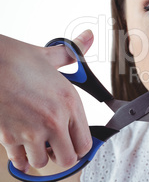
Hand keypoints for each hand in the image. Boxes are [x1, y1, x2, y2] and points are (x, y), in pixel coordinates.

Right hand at [0, 30, 93, 172]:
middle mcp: (54, 120)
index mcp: (70, 102)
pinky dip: (20, 159)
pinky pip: (19, 160)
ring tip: (39, 143)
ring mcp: (31, 131)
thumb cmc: (17, 59)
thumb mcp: (51, 56)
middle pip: (68, 159)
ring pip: (42, 162)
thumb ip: (75, 52)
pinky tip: (22, 150)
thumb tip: (89, 36)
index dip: (80, 145)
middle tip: (57, 146)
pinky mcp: (9, 136)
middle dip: (63, 155)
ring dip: (41, 156)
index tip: (74, 142)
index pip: (85, 142)